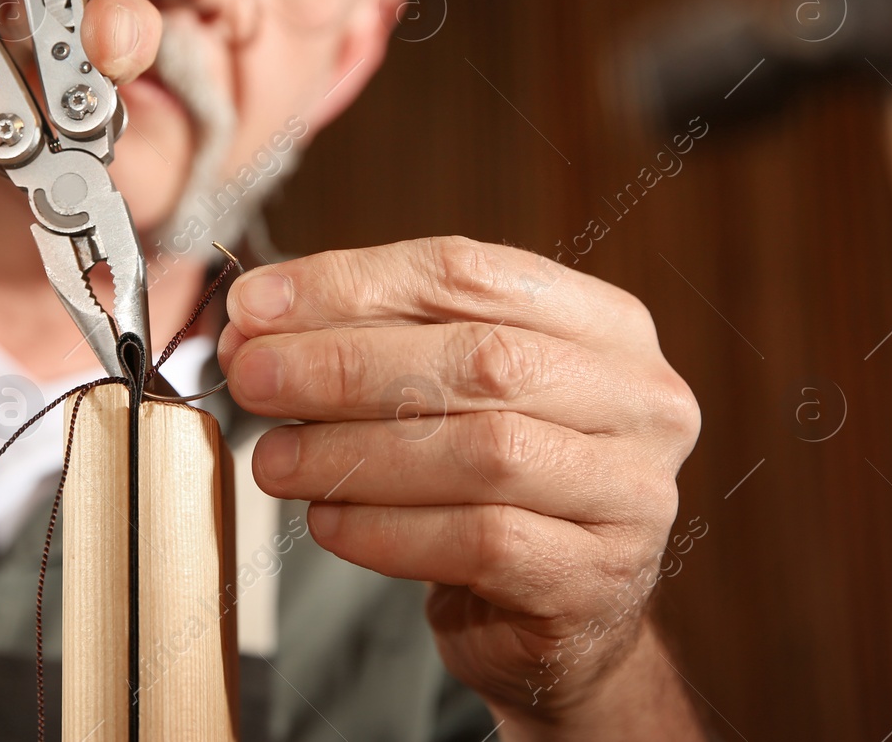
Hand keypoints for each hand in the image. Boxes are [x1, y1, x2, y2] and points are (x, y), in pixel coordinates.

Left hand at [220, 238, 705, 736]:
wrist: (558, 618)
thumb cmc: (494, 485)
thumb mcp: (445, 394)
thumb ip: (367, 344)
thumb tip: (253, 323)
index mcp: (603, 325)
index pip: (468, 273)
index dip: (351, 282)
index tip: (256, 306)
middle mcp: (638, 400)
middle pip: (479, 359)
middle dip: (344, 365)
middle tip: (252, 376)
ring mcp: (631, 494)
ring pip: (482, 454)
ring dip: (353, 452)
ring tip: (274, 459)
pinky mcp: (597, 580)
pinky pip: (480, 542)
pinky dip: (386, 531)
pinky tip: (327, 521)